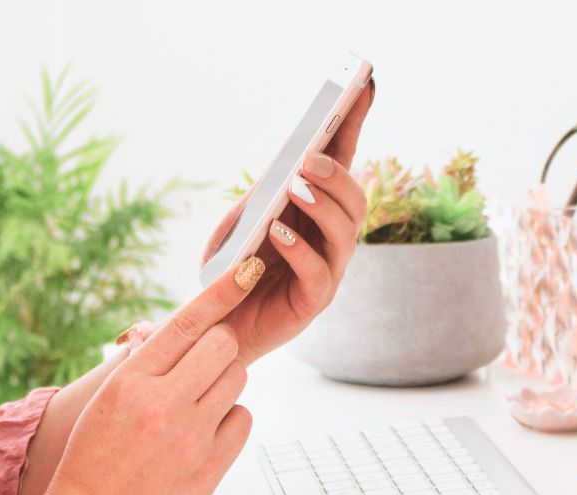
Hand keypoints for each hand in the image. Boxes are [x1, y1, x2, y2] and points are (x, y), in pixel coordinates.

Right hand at [5, 260, 259, 494]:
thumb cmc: (93, 463)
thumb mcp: (106, 402)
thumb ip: (143, 365)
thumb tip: (175, 331)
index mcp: (129, 382)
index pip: (186, 321)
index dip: (223, 290)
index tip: (250, 268)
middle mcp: (160, 404)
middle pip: (222, 345)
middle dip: (219, 351)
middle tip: (201, 372)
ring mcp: (188, 437)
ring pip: (236, 380)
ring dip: (224, 386)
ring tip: (195, 410)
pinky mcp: (209, 468)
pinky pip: (242, 420)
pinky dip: (230, 422)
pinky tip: (204, 438)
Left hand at [203, 80, 375, 364]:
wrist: (212, 329)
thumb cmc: (225, 274)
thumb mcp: (232, 226)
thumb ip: (256, 201)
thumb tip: (280, 177)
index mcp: (313, 209)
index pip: (342, 160)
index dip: (355, 123)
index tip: (364, 84)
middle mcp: (329, 237)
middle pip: (354, 199)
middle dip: (337, 174)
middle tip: (309, 160)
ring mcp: (327, 270)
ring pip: (347, 232)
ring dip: (325, 205)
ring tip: (297, 188)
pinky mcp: (314, 302)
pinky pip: (318, 273)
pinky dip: (301, 250)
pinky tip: (278, 235)